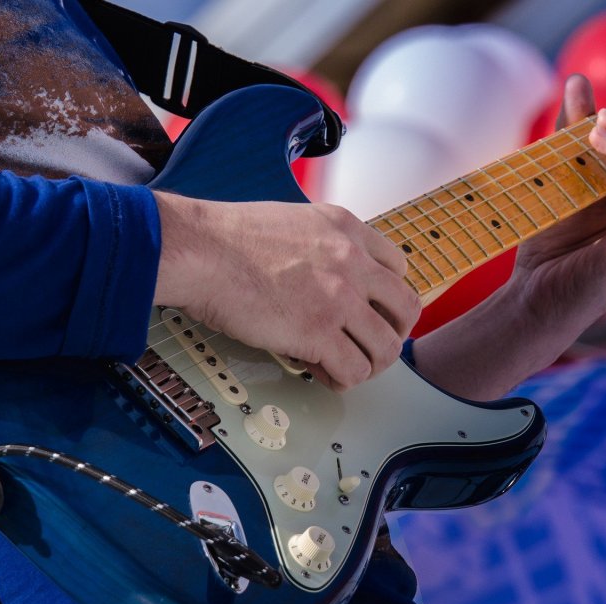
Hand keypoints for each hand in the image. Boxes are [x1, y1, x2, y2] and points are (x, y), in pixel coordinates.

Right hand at [152, 194, 420, 390]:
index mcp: (347, 229)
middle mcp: (353, 261)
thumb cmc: (227, 238)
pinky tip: (323, 373)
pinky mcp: (318, 333)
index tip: (374, 311)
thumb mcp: (293, 221)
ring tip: (346, 366)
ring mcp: (340, 298)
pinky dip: (342, 379)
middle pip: (406, 309)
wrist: (199, 249)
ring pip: (386, 347)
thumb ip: (322, 245)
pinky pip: (354, 370)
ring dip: (370, 363)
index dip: (388, 296)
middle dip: (392, 333)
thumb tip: (325, 277)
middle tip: (370, 345)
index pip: (398, 267)